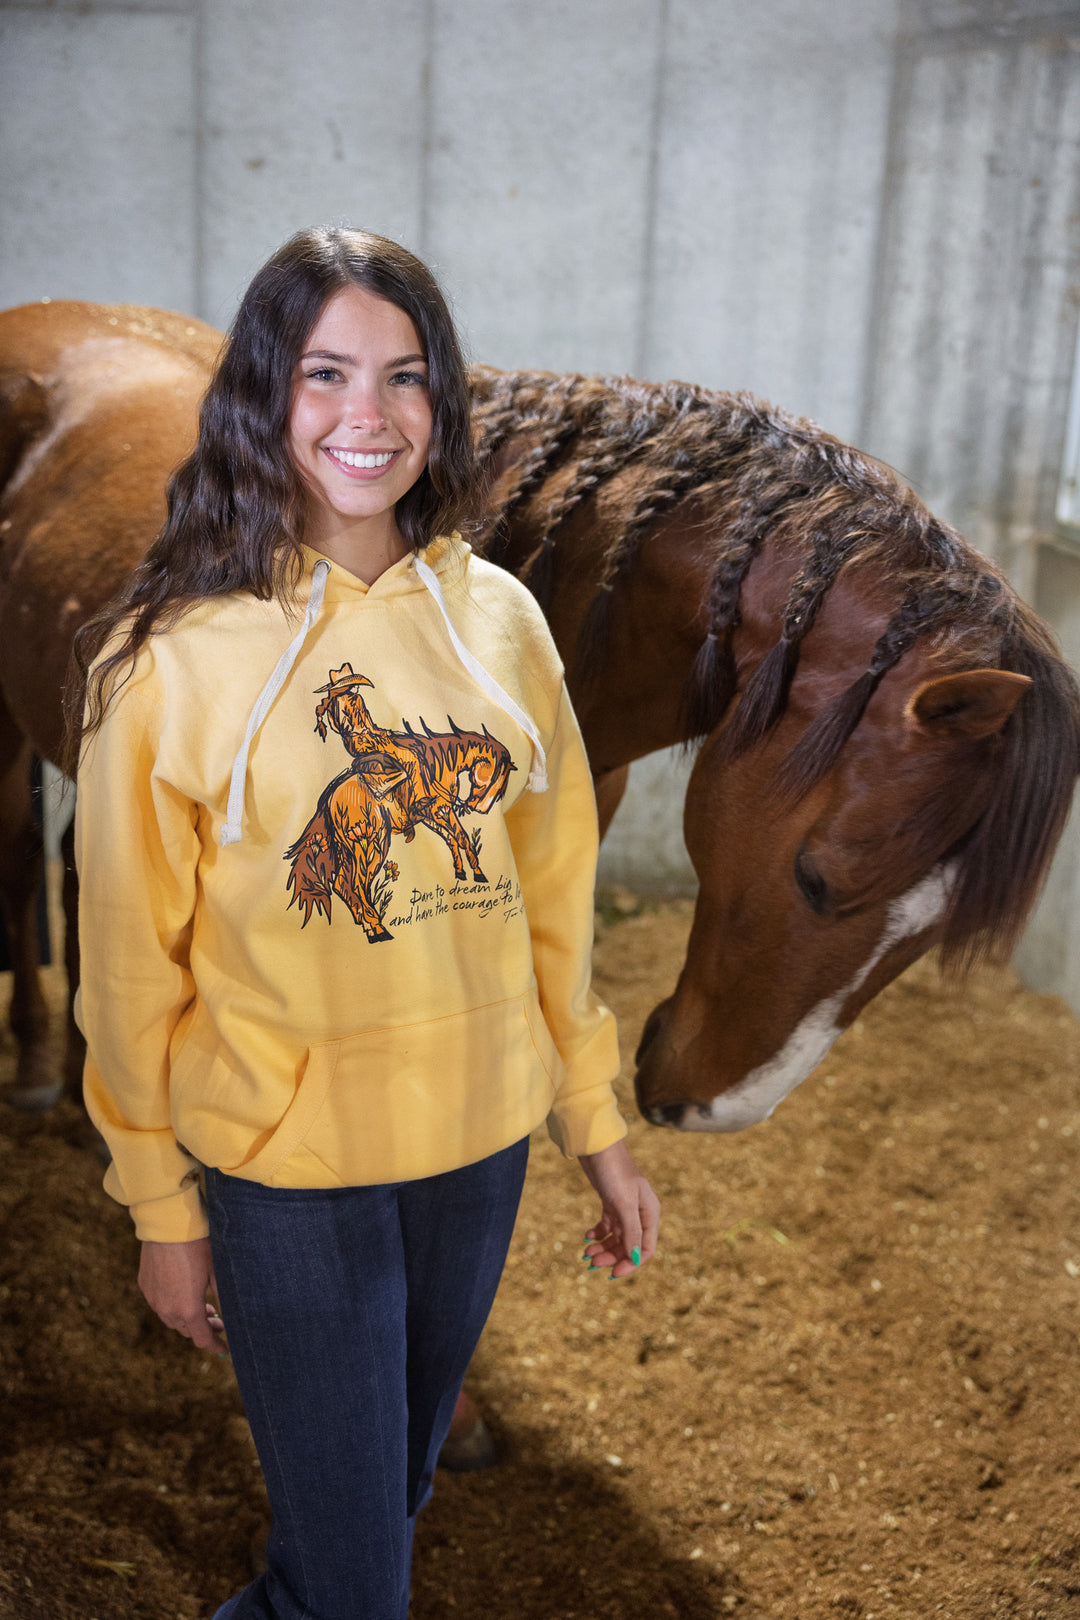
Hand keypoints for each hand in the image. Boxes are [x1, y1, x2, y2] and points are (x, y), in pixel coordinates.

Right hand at [138, 1237, 228, 1355]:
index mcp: (188, 1310)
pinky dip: (173, 1305)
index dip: (217, 1346)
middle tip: (218, 1320)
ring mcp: (153, 1299)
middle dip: (204, 1329)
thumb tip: (234, 1319)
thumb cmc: (198, 1246)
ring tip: (203, 1306)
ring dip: (188, 1318)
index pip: (203, 1339)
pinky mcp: (145, 1286)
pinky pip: (160, 1304)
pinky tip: (183, 1292)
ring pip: (172, 1320)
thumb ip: (224, 1300)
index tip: (227, 1348)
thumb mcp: (217, 1272)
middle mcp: (167, 1310)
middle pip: (187, 1331)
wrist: (167, 1225)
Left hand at [577, 1139, 659, 1278]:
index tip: (613, 1273)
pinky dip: (598, 1233)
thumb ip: (631, 1231)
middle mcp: (640, 1212)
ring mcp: (625, 1208)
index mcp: (650, 1213)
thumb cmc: (614, 1170)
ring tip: (586, 1251)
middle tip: (591, 1262)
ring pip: (616, 1237)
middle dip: (611, 1256)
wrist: (596, 1146)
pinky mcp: (611, 1202)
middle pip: (629, 1245)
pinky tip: (587, 1236)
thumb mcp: (623, 1203)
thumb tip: (636, 1258)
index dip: (631, 1263)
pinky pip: (607, 1226)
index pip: (646, 1248)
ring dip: (603, 1247)